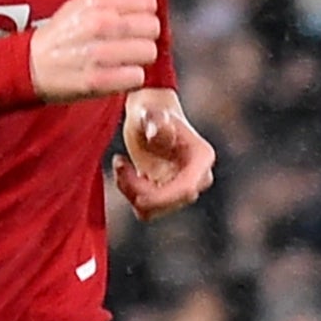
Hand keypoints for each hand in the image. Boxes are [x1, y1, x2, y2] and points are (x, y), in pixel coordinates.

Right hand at [32, 0, 158, 100]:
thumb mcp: (82, 0)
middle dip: (144, 35)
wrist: (31, 65)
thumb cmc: (63, 32)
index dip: (144, 11)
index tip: (133, 17)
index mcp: (97, 2)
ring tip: (123, 57)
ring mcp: (97, 53)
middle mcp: (98, 24)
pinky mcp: (97, 81)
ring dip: (139, 57)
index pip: (148, 1)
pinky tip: (118, 73)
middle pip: (152, 27)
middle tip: (128, 39)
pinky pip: (136, 77)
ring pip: (148, 52)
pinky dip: (130, 77)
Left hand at [113, 89, 215, 218]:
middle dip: (140, 189)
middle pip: (171, 201)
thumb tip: (155, 131)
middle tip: (119, 163)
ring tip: (120, 165)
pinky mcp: (167, 195)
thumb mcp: (151, 114)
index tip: (138, 198)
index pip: (187, 188)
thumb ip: (156, 122)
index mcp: (202, 158)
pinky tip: (124, 173)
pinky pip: (147, 209)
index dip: (164, 198)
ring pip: (155, 209)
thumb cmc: (152, 111)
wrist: (148, 115)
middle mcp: (198, 177)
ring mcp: (183, 188)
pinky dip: (130, 195)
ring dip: (131, 191)